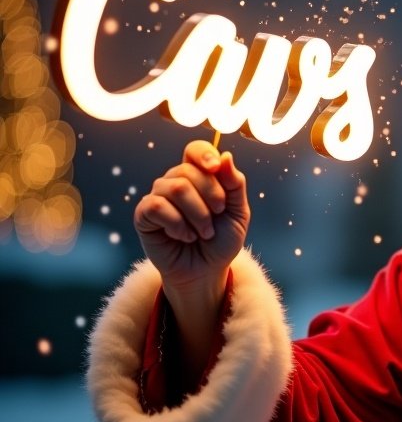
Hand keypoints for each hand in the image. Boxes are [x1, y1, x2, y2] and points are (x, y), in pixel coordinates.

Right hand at [134, 141, 250, 384]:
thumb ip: (235, 185)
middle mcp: (175, 181)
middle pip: (188, 170)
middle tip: (217, 217)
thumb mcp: (238, 213)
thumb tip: (226, 156)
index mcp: (199, 176)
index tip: (215, 168)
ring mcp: (157, 197)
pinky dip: (178, 224)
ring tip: (203, 232)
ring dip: (198, 214)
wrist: (207, 271)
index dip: (204, 154)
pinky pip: (157, 206)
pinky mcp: (144, 215)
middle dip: (211, 196)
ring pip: (176, 188)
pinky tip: (184, 236)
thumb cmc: (222, 241)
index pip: (195, 150)